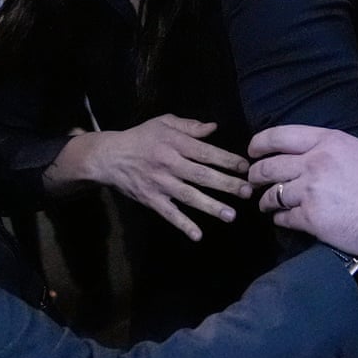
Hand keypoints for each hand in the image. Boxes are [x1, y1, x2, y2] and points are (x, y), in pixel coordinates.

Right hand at [63, 115, 252, 241]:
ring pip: (189, 196)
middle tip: (247, 192)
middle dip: (226, 184)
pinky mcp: (151, 200)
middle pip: (202, 175)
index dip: (227, 160)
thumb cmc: (141, 138)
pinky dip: (182, 224)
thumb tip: (213, 127)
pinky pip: (169, 214)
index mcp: (175, 143)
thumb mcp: (163, 123)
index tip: (245, 167)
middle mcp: (170, 163)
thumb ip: (189, 126)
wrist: (109, 157)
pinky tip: (197, 235)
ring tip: (231, 215)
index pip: (206, 152)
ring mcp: (160, 184)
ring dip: (210, 206)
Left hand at [248, 125, 357, 264]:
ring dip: (266, 200)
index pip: (281, 136)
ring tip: (265, 205)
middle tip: (254, 179)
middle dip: (256, 174)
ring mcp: (310, 191)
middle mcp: (314, 163)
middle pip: (269, 166)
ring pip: (272, 194)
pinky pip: (284, 218)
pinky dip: (280, 220)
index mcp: (329, 142)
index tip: (253, 149)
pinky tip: (282, 221)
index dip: (260, 142)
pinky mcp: (311, 218)